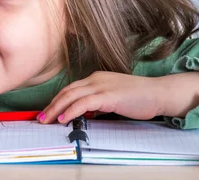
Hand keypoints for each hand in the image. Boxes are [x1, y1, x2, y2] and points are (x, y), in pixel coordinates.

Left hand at [38, 71, 165, 124]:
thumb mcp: (114, 98)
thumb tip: (88, 112)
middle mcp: (96, 79)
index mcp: (97, 78)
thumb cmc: (139, 97)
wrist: (158, 93)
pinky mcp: (108, 95)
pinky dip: (71, 110)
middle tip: (40, 117)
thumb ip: (99, 103)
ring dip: (56, 108)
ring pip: (72, 95)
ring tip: (46, 119)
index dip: (57, 100)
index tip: (48, 111)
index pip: (71, 88)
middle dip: (51, 105)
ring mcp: (102, 86)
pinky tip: (63, 118)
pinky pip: (84, 103)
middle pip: (67, 91)